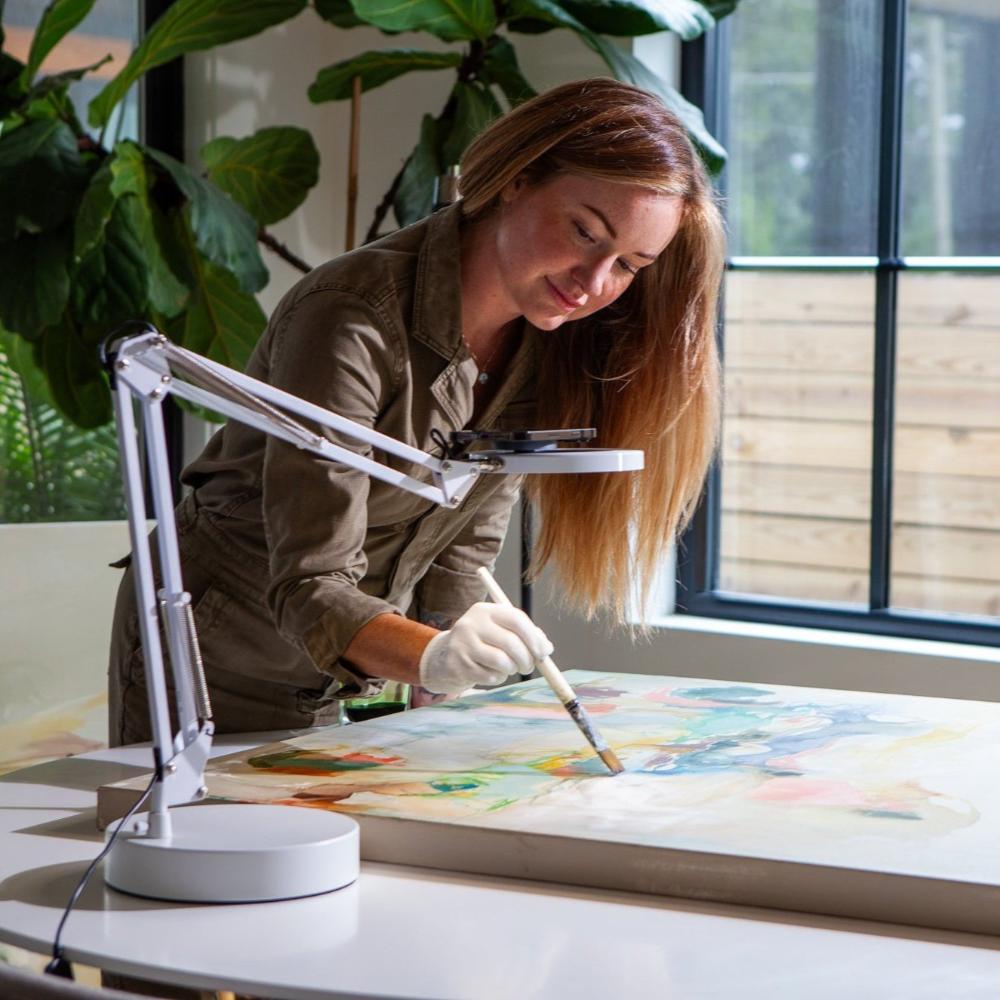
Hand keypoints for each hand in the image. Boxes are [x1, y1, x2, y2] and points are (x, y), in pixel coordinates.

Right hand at [417, 602, 553, 694]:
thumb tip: (547, 648)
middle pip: (511, 643)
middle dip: (526, 659)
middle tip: (528, 667)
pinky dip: (497, 678)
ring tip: (507, 668)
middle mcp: (471, 623)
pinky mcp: (457, 664)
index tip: (544, 652)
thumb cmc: (482, 643)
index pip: (516, 619)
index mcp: (485, 610)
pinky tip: (490, 673)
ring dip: (511, 670)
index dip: (534, 637)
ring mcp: (462, 644)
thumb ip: (525, 635)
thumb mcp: (500, 631)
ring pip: (502, 662)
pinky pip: (490, 677)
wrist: (444, 657)